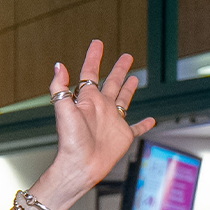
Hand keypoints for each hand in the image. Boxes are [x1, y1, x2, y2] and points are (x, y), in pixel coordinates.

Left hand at [31, 40, 158, 209]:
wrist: (80, 166)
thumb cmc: (70, 142)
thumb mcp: (64, 111)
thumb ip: (60, 88)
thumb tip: (58, 65)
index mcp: (87, 100)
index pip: (90, 73)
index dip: (93, 57)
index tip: (97, 43)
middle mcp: (100, 108)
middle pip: (111, 83)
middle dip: (118, 69)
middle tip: (127, 56)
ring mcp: (112, 121)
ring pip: (123, 99)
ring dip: (128, 88)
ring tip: (134, 78)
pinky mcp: (122, 136)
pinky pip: (135, 128)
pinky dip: (143, 124)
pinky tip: (150, 120)